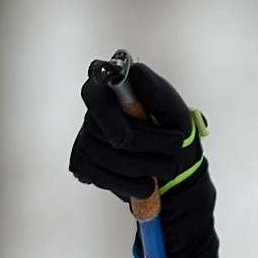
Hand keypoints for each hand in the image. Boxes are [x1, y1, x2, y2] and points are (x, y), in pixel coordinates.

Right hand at [69, 58, 205, 202]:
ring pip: (115, 161)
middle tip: (175, 148)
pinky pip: (107, 180)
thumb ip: (155, 89)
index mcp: (109, 89)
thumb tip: (134, 71)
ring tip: (169, 167)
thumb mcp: (172, 106)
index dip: (113, 117)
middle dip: (153, 146)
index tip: (137, 130)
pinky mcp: (82, 164)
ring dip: (151, 168)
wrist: (173, 161)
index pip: (96, 97)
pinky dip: (135, 185)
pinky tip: (147, 181)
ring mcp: (84, 140)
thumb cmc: (171, 128)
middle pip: (118, 137)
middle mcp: (91, 112)